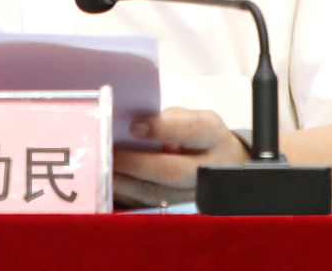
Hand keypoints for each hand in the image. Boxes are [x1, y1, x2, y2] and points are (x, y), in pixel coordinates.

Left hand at [111, 108, 248, 207]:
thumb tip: (133, 127)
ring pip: (160, 196)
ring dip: (127, 185)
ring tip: (104, 172)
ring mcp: (200, 195)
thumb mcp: (194, 119)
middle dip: (136, 164)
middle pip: (172, 171)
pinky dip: (130, 199)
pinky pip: (154, 209)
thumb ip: (168, 120)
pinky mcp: (185, 213)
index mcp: (213, 136)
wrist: (226, 168)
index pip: (191, 130)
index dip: (161, 129)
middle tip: (109, 155)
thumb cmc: (200, 138)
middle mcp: (212, 168)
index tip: (133, 126)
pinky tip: (114, 187)